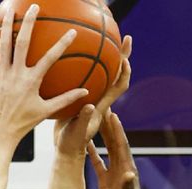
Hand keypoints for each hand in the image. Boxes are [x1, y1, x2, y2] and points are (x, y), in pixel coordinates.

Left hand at [0, 4, 88, 145]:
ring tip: (10, 11)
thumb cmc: (25, 123)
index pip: (50, 58)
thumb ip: (65, 99)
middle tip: (34, 7)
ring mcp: (3, 75)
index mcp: (31, 82)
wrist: (1, 132)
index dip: (62, 44)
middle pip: (22, 42)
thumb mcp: (46, 111)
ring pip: (3, 45)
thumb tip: (85, 92)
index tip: (72, 32)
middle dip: (29, 23)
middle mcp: (16, 75)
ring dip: (6, 26)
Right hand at [54, 36, 132, 155]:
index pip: (119, 87)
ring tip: (107, 37)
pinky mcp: (80, 97)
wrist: (66, 148)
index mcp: (102, 106)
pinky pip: (85, 76)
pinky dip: (86, 63)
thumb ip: (83, 120)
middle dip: (122, 56)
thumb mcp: (78, 132)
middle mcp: (99, 98)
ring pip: (102, 72)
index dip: (124, 74)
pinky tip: (76, 53)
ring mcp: (90, 97)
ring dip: (107, 55)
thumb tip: (89, 105)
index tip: (125, 60)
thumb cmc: (72, 143)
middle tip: (126, 37)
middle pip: (115, 73)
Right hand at [87, 112, 140, 188]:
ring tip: (93, 120)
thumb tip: (129, 174)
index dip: (117, 130)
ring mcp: (113, 175)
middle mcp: (122, 169)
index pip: (121, 146)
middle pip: (114, 143)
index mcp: (127, 170)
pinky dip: (93, 153)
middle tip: (102, 109)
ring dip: (101, 135)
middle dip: (109, 126)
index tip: (112, 114)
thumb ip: (127, 188)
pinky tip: (86, 143)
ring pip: (106, 150)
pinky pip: (98, 163)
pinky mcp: (105, 182)